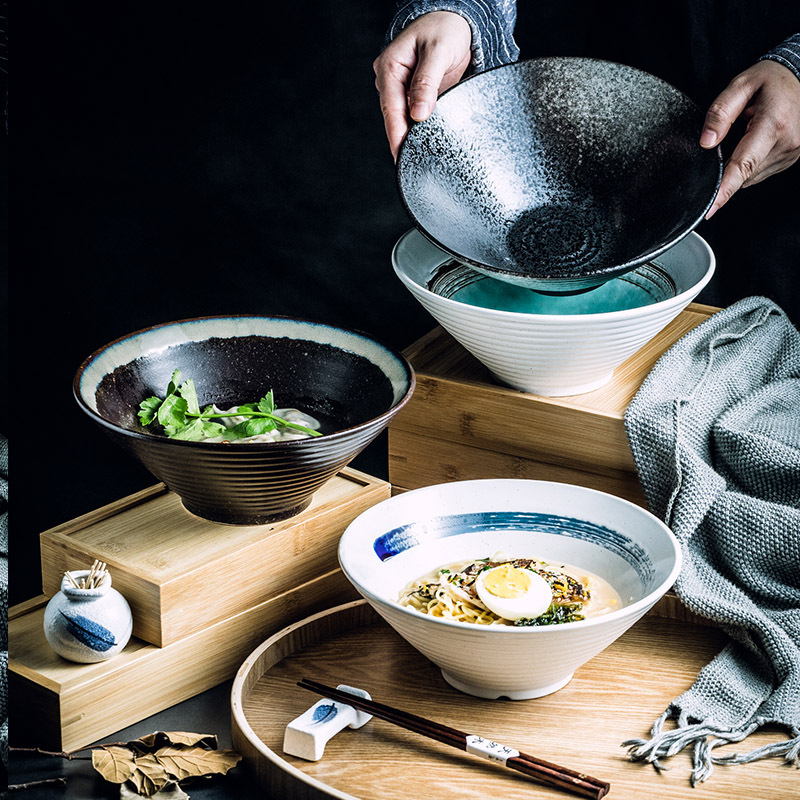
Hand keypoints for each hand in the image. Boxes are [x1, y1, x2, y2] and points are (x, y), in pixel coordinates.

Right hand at [373, 11, 471, 160]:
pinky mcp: (414, 96)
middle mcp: (391, 80)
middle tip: (412, 164)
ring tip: (419, 158)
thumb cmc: (445, 29)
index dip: (396, 133)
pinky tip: (426, 143)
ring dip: (411, 137)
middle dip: (402, 140)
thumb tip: (418, 115)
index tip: (401, 154)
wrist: (455, 22)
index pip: (391, 107)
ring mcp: (401, 89)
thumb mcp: (438, 51)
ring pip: (403, 119)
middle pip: (394, 117)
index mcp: (390, 66)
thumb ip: (427, 82)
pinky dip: (420, 130)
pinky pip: (414, 117)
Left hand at [701, 59, 799, 217]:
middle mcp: (786, 143)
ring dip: (740, 164)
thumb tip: (706, 141)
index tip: (710, 209)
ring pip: (751, 176)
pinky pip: (759, 172)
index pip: (743, 166)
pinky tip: (753, 143)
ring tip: (746, 134)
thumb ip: (721, 112)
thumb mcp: (742, 84)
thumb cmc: (771, 79)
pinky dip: (749, 164)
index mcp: (774, 125)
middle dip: (728, 167)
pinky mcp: (790, 159)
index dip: (724, 190)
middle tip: (729, 139)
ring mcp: (791, 153)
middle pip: (744, 174)